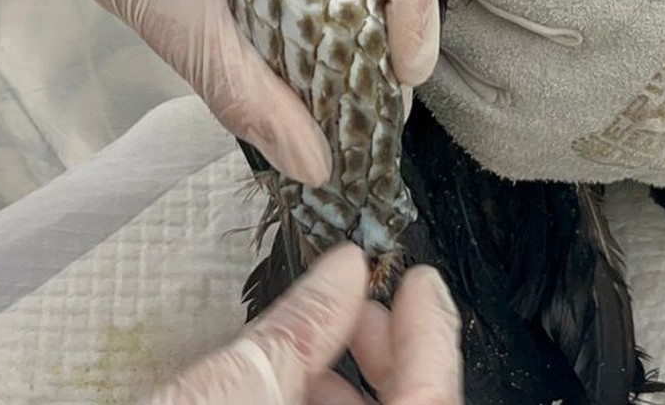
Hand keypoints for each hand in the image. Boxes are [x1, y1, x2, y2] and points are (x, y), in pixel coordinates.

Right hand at [152, 245, 462, 403]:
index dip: (432, 335)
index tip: (421, 284)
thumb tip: (343, 272)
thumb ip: (301, 326)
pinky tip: (289, 390)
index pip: (431, 402)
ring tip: (314, 342)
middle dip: (384, 355)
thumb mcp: (232, 389)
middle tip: (360, 303)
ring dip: (348, 387)